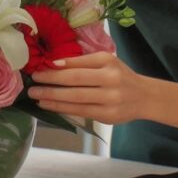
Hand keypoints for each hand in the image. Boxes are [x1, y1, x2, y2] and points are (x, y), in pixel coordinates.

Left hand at [28, 52, 148, 124]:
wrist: (144, 97)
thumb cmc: (121, 75)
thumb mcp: (106, 61)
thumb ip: (83, 62)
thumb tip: (55, 63)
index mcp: (108, 62)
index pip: (78, 65)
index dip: (57, 69)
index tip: (39, 70)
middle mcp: (110, 80)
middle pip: (75, 82)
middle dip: (51, 83)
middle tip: (33, 84)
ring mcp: (109, 100)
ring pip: (76, 99)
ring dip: (53, 98)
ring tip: (37, 96)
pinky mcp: (107, 116)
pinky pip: (80, 111)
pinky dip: (62, 108)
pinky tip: (49, 106)